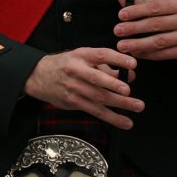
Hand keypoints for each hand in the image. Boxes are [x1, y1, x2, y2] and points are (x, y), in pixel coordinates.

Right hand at [23, 48, 142, 129]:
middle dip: (113, 85)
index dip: (118, 59)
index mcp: (81, 55)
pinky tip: (125, 121)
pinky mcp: (74, 102)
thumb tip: (129, 75)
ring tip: (137, 106)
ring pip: (98, 97)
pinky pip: (95, 111)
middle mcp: (77, 71)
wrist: (39, 76)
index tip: (133, 64)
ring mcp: (74, 88)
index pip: (101, 55)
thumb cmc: (66, 65)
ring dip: (119, 104)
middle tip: (128, 90)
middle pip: (97, 79)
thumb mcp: (82, 58)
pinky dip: (112, 118)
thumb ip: (105, 66)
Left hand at [113, 0, 176, 60]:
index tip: (121, 15)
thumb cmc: (174, 14)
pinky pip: (163, 54)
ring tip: (122, 46)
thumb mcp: (162, 4)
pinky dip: (147, 54)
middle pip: (157, 25)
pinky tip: (135, 53)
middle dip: (135, 28)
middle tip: (117, 31)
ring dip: (138, 44)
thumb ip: (141, 2)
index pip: (156, 7)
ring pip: (160, 41)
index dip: (138, 11)